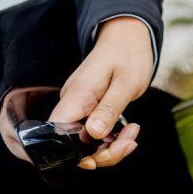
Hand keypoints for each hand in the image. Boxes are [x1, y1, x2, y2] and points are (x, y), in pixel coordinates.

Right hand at [0, 17, 152, 168]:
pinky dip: (112, 139)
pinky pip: (95, 134)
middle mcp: (73, 104)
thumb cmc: (128, 54)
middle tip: (130, 142)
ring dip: (112, 147)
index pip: (59, 133)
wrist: (127, 35)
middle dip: (104, 153)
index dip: (75, 154)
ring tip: (133, 133)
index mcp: (77, 96)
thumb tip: (94, 134)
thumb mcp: (126, 83)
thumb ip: (109, 109)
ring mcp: (80, 107)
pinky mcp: (88, 110)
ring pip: (87, 142)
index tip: (100, 158)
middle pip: (75, 145)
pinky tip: (128, 130)